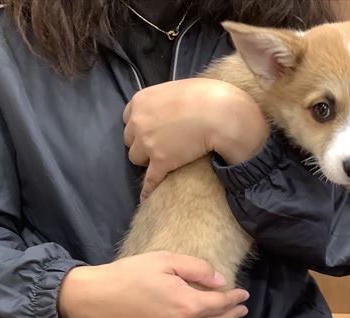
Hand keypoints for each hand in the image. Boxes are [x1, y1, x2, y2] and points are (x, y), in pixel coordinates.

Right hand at [58, 252, 248, 317]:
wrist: (97, 299)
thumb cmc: (131, 275)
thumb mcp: (166, 261)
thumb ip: (197, 269)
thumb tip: (220, 281)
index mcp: (188, 303)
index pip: (220, 303)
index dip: (234, 298)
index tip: (244, 294)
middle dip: (232, 316)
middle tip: (243, 311)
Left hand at [123, 78, 269, 200]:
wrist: (220, 113)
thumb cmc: (207, 96)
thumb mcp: (179, 88)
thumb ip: (166, 99)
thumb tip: (172, 106)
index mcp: (141, 101)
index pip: (129, 118)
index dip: (141, 126)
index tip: (153, 130)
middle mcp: (138, 121)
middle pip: (130, 140)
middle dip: (143, 143)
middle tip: (162, 145)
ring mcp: (147, 143)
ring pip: (137, 158)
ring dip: (149, 160)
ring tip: (165, 161)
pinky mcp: (161, 162)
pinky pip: (149, 180)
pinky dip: (148, 189)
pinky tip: (147, 198)